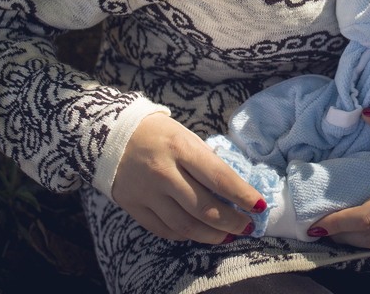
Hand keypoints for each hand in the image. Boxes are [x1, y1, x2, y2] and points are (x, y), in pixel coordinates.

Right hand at [111, 113, 265, 243]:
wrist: (109, 134)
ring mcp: (146, 192)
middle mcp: (163, 172)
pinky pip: (164, 229)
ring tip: (227, 236)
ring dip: (211, 235)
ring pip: (185, 225)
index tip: (260, 206)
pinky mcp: (133, 206)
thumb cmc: (157, 133)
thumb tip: (232, 190)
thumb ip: (206, 161)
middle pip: (205, 207)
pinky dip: (184, 235)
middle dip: (232, 221)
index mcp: (181, 147)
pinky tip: (197, 233)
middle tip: (248, 227)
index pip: (220, 177)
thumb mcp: (185, 136)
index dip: (243, 195)